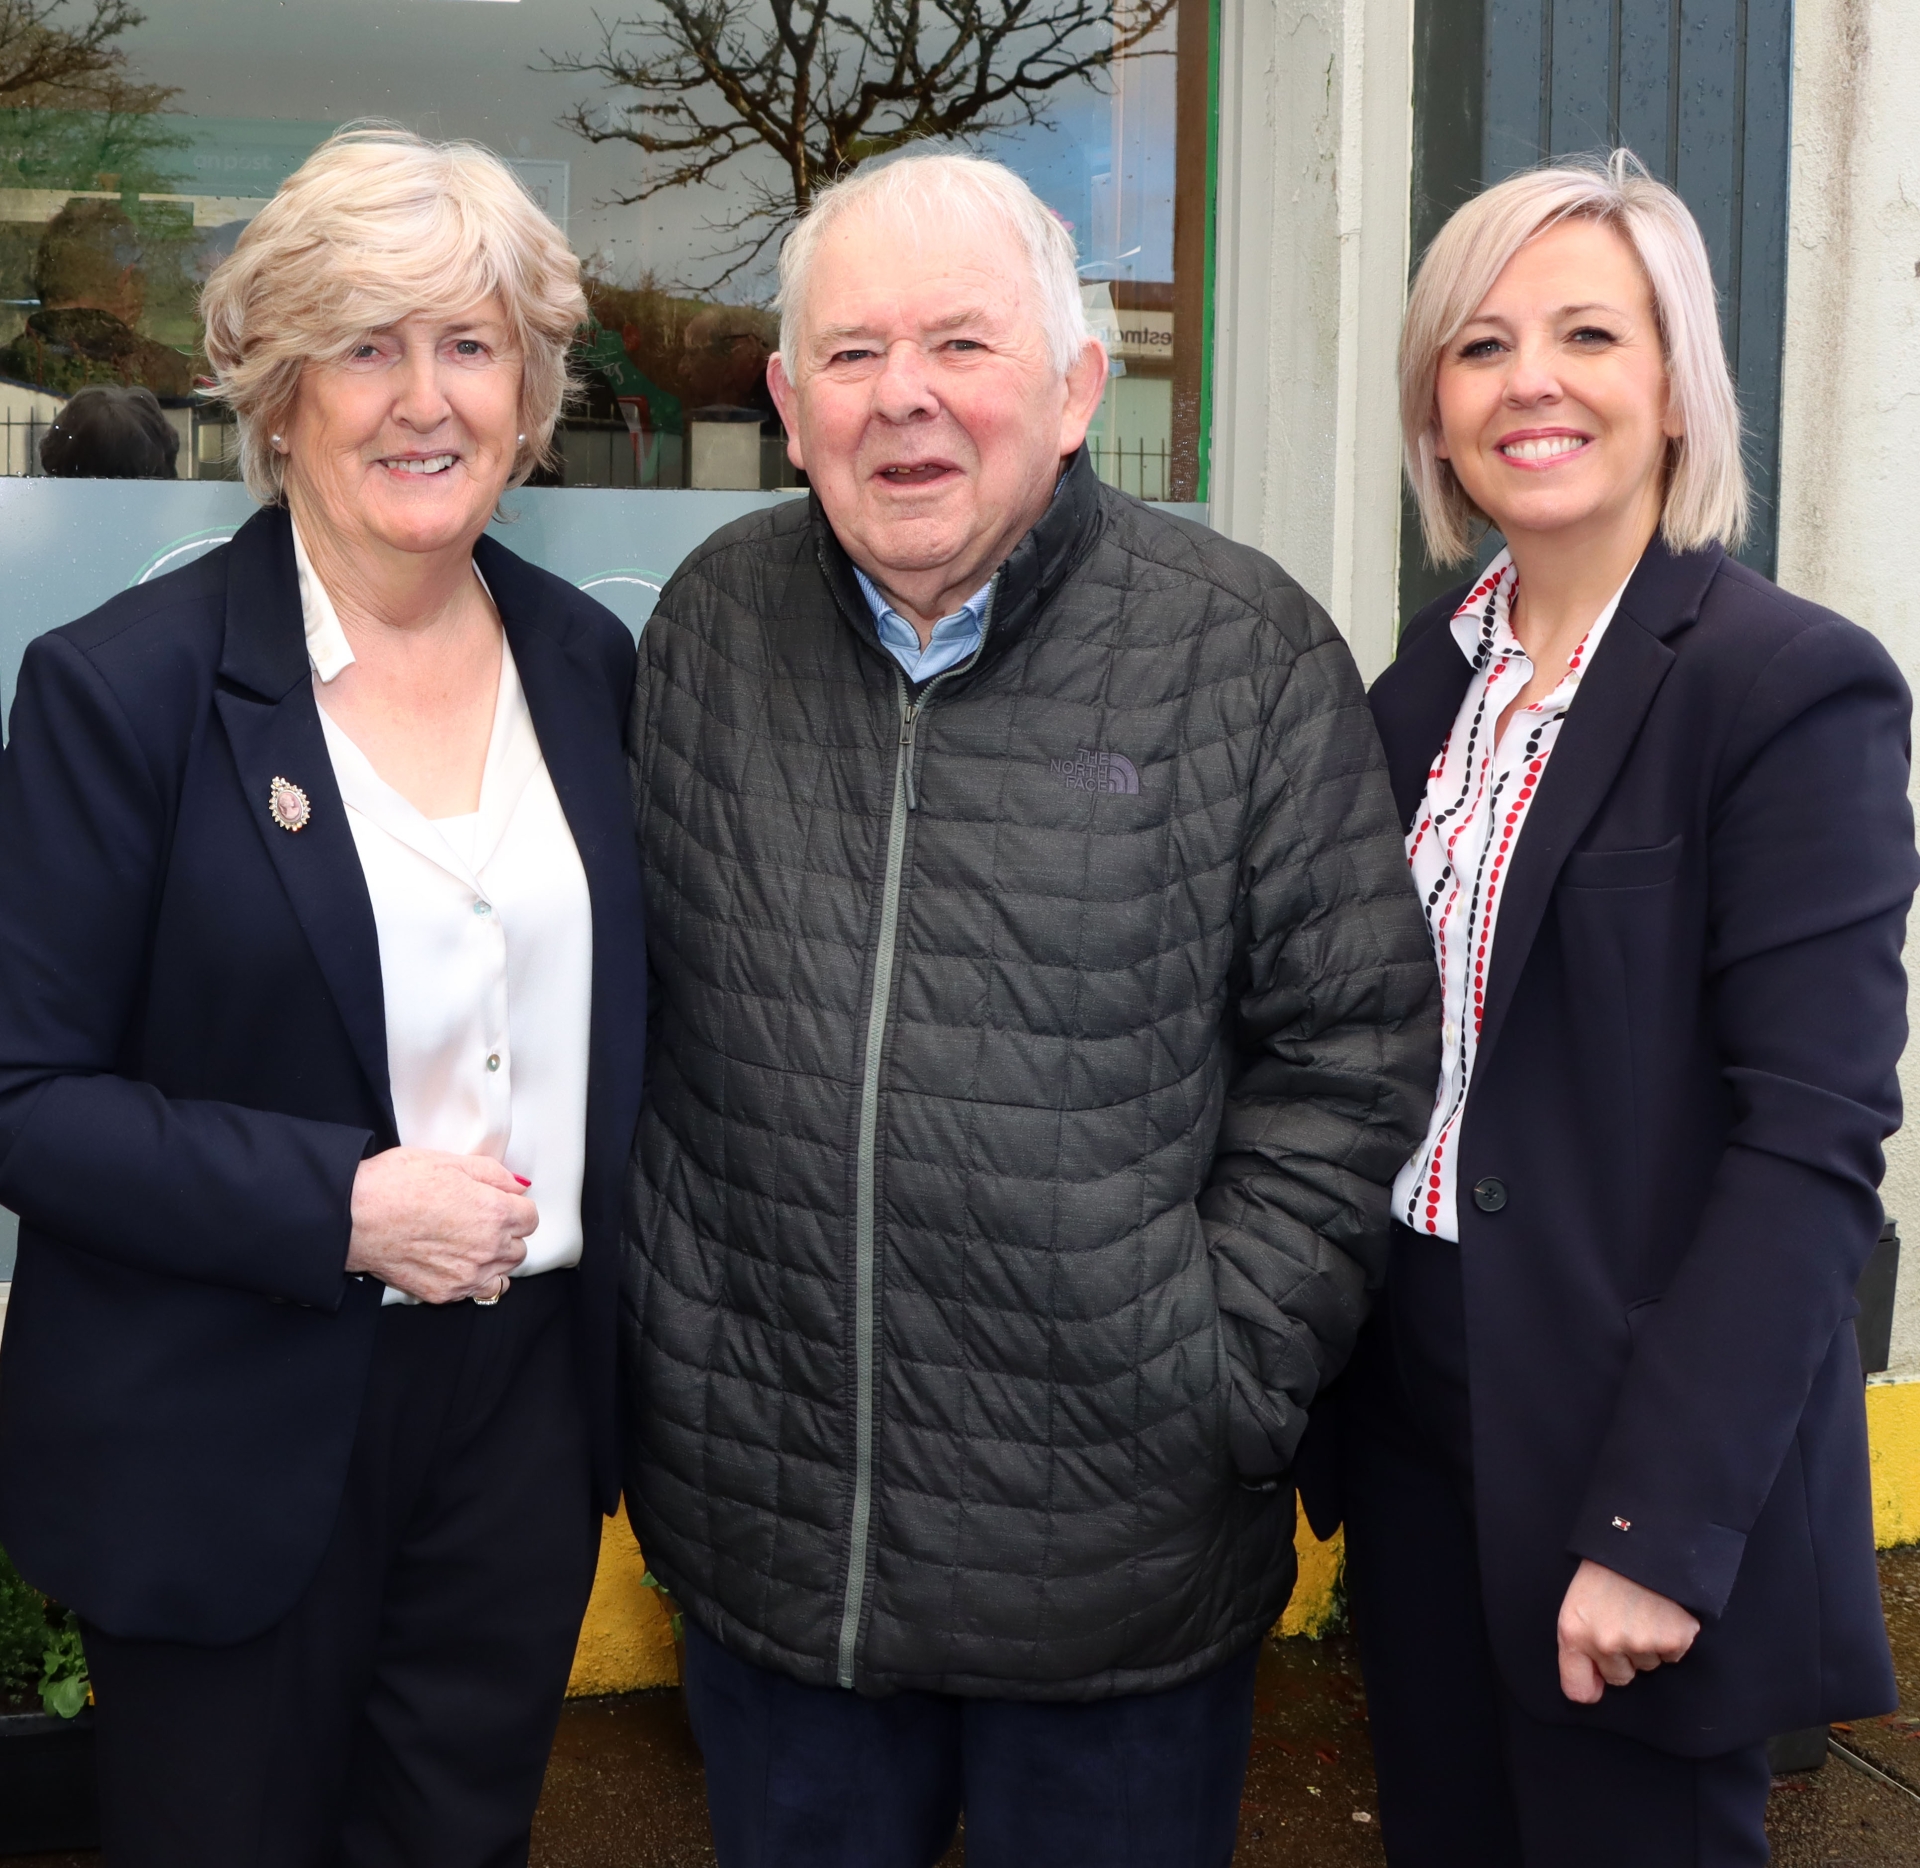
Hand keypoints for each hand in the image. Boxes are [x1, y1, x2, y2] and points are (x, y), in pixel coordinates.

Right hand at [345, 1148, 536, 1304]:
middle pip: (519, 1248)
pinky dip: (471, 1280)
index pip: (531, 1218)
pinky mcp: (444, 1293)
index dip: (514, 1207)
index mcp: (495, 1213)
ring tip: (466, 1244)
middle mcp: (487, 1249)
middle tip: (478, 1221)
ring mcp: (467, 1276)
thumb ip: (493, 1175)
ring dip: (492, 1260)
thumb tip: (519, 1186)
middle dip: (505, 1234)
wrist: (353, 1216)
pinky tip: (452, 1262)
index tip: (498, 1203)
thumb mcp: (451, 1162)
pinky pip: (475, 1291)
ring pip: (502, 1274)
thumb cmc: (396, 1183)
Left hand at [1556, 1558, 1700, 1703]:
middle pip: (1619, 1678)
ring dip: (1648, 1644)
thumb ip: (1580, 1642)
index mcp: (1573, 1632)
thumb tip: (1593, 1686)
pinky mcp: (1674, 1640)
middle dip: (1624, 1657)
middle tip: (1625, 1619)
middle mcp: (1604, 1643)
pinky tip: (1663, 1610)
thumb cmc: (1606, 1568)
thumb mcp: (1578, 1601)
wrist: (1644, 1538)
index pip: (1577, 1689)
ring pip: (1647, 1665)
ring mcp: (1640, 1643)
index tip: (1596, 1681)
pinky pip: (1672, 1656)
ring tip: (1643, 1608)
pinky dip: (1671, 1638)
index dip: (1590, 1686)